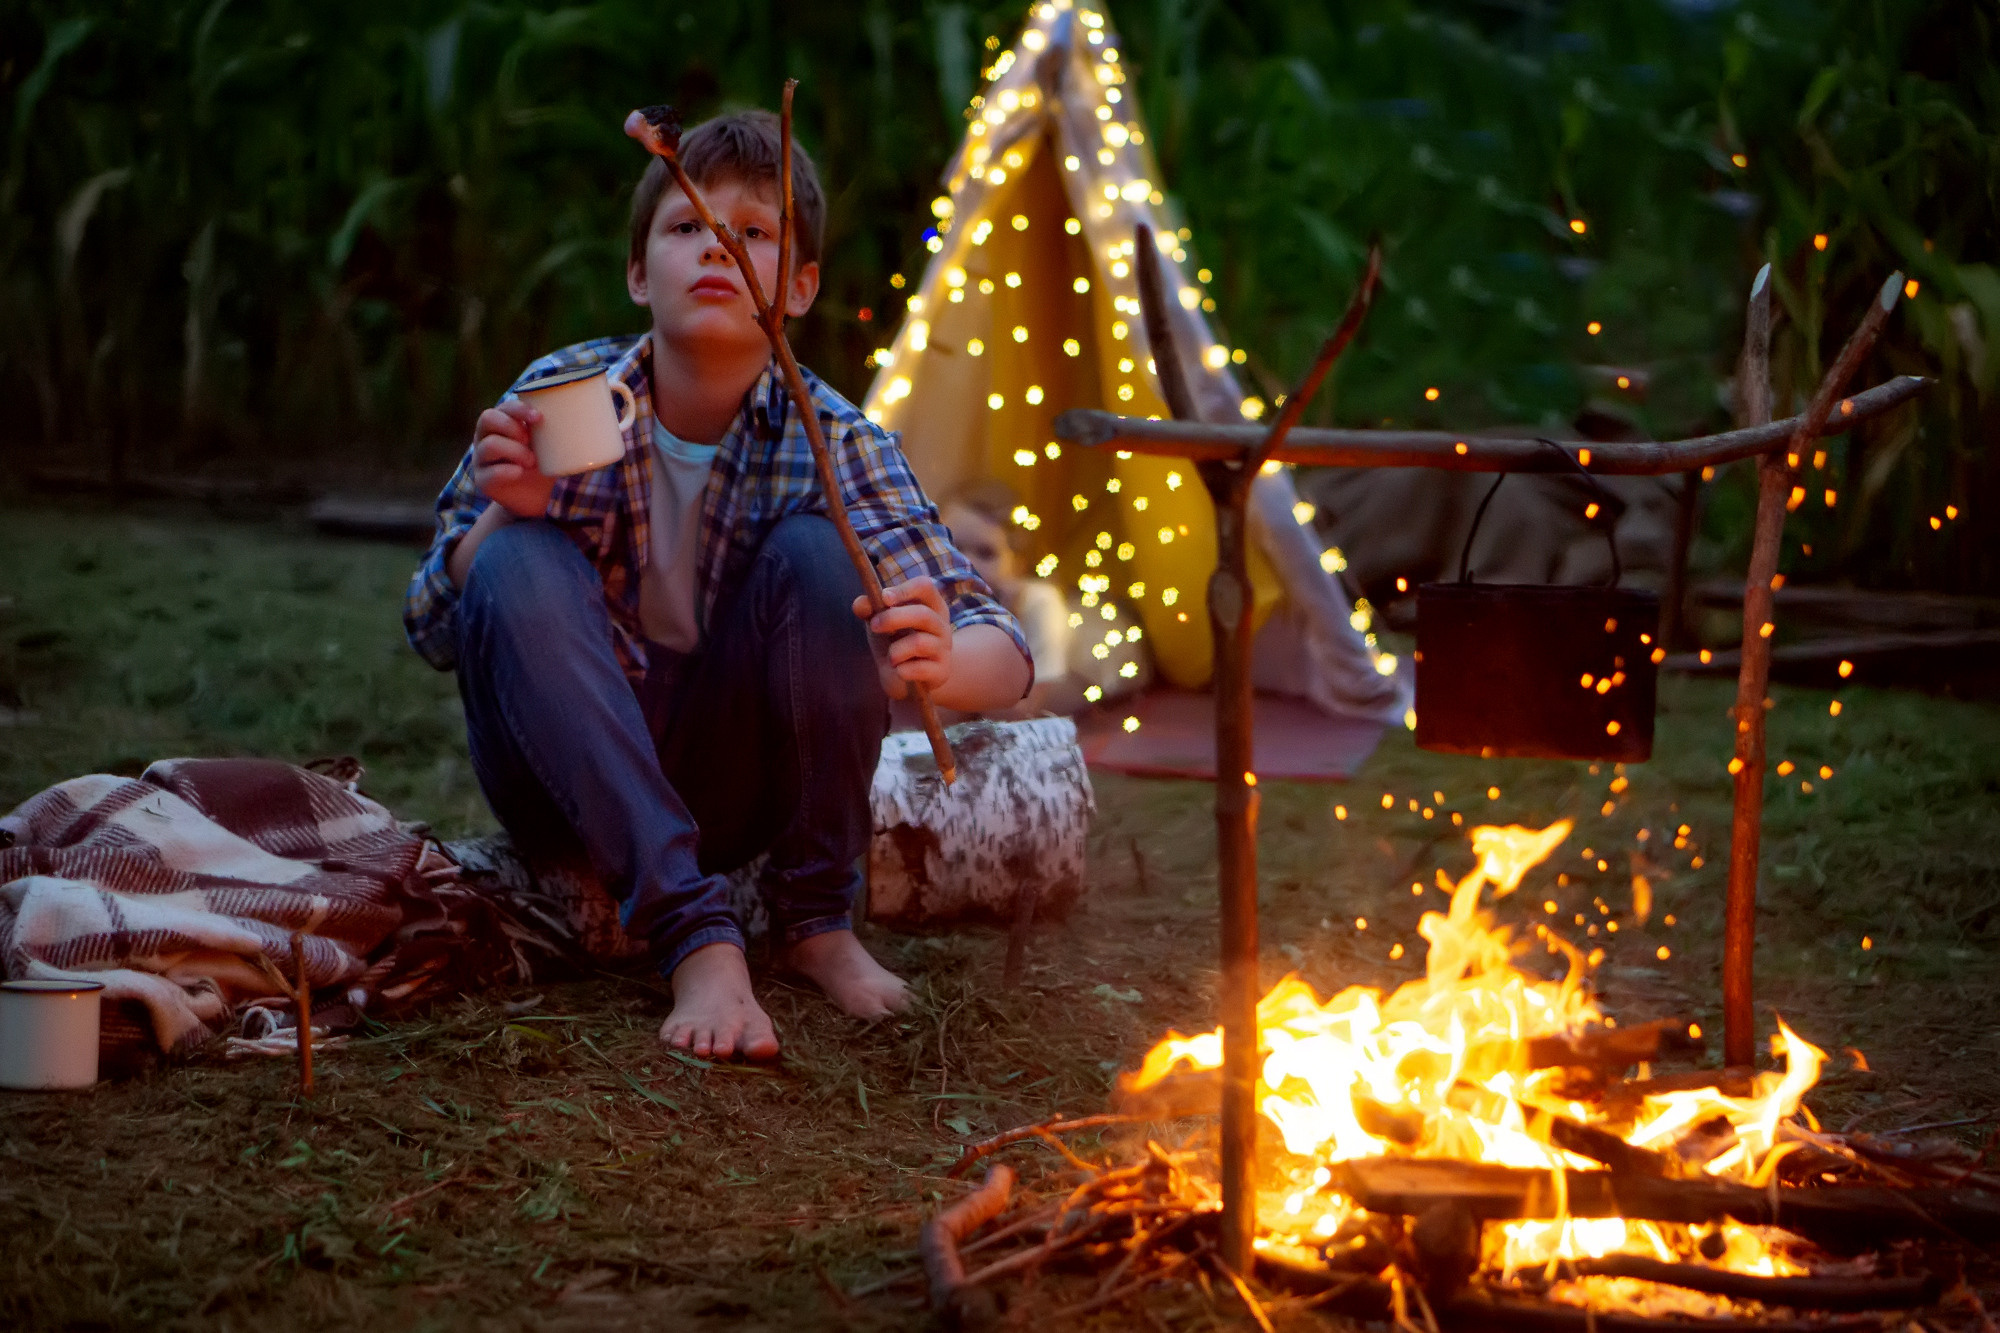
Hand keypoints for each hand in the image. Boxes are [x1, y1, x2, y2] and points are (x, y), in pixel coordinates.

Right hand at [472, 400, 553, 518]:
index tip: (539, 417)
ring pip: (489, 445)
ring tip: (532, 461)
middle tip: (531, 441)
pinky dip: (508, 471)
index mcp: (502, 423)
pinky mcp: (482, 480)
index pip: (503, 407)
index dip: (519, 409)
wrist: (535, 498)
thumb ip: (561, 428)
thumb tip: (600, 414)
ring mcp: (481, 458)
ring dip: (515, 451)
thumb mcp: (552, 445)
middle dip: (512, 427)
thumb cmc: (544, 463)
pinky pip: (490, 473)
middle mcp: (485, 437)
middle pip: (487, 418)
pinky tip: (520, 472)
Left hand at [853, 576, 950, 699]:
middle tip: (874, 626)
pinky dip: (903, 670)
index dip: (904, 590)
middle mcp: (942, 625)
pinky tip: (901, 671)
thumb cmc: (894, 642)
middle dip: (892, 618)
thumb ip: (869, 609)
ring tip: (891, 657)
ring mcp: (944, 649)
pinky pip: (920, 669)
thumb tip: (860, 605)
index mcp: (930, 606)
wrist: (905, 680)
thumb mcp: (880, 621)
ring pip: (919, 643)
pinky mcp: (941, 672)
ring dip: (895, 651)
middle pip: (923, 614)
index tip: (884, 598)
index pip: (925, 586)